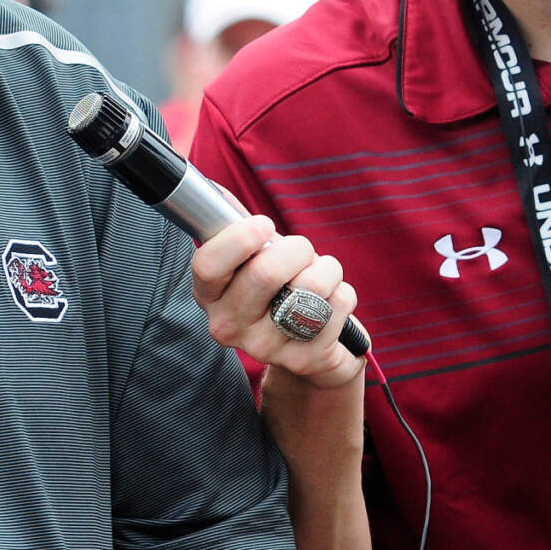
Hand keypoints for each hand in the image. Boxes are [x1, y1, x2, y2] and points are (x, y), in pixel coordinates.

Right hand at [191, 215, 362, 392]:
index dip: (239, 238)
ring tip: (319, 278)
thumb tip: (213, 189)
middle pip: (265, 272)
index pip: (208, 264)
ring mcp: (266, 348)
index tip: (264, 224)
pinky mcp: (305, 360)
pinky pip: (337, 304)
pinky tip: (329, 305)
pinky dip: (342, 293)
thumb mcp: (251, 258)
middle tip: (301, 252)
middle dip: (296, 248)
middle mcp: (229, 327)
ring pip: (309, 286)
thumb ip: (234, 225)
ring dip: (326, 269)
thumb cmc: (278, 288)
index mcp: (208, 295)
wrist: (311, 347)